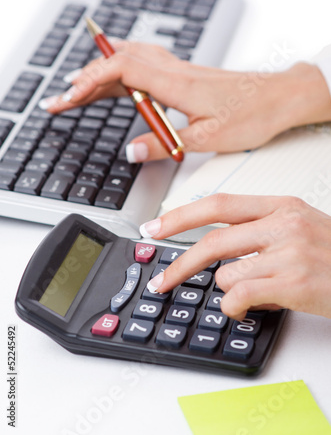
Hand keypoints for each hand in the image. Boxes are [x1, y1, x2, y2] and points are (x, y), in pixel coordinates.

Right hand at [40, 41, 330, 161]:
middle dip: (85, 79)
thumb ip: (165, 145)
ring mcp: (179, 70)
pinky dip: (121, 69)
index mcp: (176, 84)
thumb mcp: (207, 139)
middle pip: (118, 62)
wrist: (279, 97)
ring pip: (130, 60)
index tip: (69, 99)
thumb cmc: (252, 114)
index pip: (121, 71)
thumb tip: (132, 151)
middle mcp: (174, 71)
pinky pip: (144, 64)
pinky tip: (115, 76)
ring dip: (101, 72)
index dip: (90, 82)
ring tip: (77, 88)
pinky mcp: (184, 75)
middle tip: (61, 99)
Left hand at [140, 194, 330, 319]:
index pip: (218, 204)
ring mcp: (289, 251)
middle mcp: (283, 223)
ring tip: (258, 293)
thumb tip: (217, 256)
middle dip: (180, 265)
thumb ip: (258, 234)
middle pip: (212, 241)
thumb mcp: (298, 229)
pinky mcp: (293, 281)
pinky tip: (254, 306)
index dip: (181, 216)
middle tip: (162, 281)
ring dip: (233, 291)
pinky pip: (240, 296)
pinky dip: (238, 307)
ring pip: (227, 275)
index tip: (156, 226)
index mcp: (281, 206)